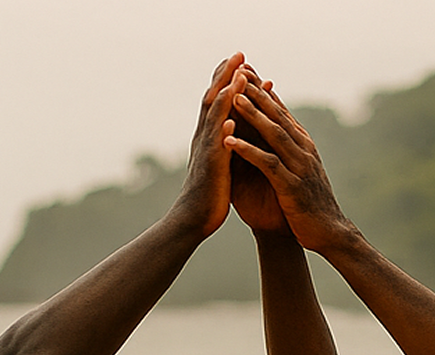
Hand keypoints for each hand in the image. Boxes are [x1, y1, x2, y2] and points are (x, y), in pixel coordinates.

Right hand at [167, 54, 248, 238]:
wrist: (193, 221)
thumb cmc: (209, 193)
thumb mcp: (219, 160)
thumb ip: (224, 140)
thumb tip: (232, 122)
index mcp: (209, 136)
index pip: (218, 100)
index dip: (227, 78)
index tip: (240, 60)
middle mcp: (205, 138)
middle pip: (213, 99)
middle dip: (226, 75)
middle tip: (240, 53)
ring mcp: (206, 152)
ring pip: (214, 118)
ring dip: (226, 95)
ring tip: (239, 74)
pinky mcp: (210, 170)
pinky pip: (216, 148)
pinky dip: (223, 131)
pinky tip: (231, 119)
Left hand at [225, 75, 356, 252]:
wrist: (328, 234)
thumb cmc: (308, 203)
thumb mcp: (296, 170)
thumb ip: (284, 149)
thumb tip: (271, 130)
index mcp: (303, 144)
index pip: (281, 111)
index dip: (263, 90)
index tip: (244, 69)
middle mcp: (304, 150)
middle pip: (278, 115)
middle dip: (257, 92)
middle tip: (238, 70)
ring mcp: (300, 167)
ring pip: (274, 134)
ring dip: (253, 115)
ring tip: (234, 97)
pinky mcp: (292, 186)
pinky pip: (268, 164)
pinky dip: (248, 151)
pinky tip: (230, 141)